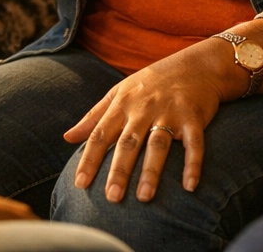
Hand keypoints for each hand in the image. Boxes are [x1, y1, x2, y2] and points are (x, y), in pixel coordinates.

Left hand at [64, 40, 238, 203]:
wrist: (196, 65)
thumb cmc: (152, 83)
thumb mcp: (120, 93)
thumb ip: (94, 116)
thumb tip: (67, 137)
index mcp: (123, 104)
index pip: (101, 134)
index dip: (90, 159)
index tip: (80, 184)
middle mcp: (144, 108)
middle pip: (129, 142)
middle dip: (119, 170)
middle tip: (111, 197)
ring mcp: (170, 112)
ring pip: (158, 144)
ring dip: (151, 171)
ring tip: (144, 197)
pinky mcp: (194, 117)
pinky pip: (194, 143)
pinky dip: (192, 164)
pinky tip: (189, 185)